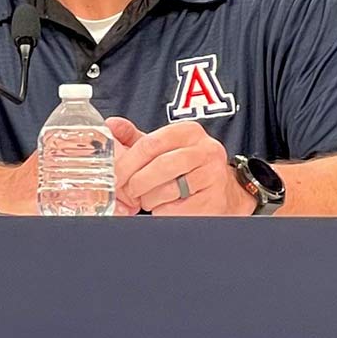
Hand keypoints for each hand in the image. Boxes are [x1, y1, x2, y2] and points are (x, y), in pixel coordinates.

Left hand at [107, 117, 253, 215]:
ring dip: (149, 199)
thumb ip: (135, 137)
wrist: (224, 191)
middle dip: (136, 183)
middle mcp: (206, 150)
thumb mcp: (163, 147)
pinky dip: (163, 211)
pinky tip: (164, 207)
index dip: (128, 162)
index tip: (116, 175)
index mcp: (189, 132)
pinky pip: (178, 209)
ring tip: (148, 200)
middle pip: (160, 166)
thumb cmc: (187, 168)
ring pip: (168, 189)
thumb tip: (111, 126)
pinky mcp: (215, 200)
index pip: (151, 143)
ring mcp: (214, 176)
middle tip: (128, 192)